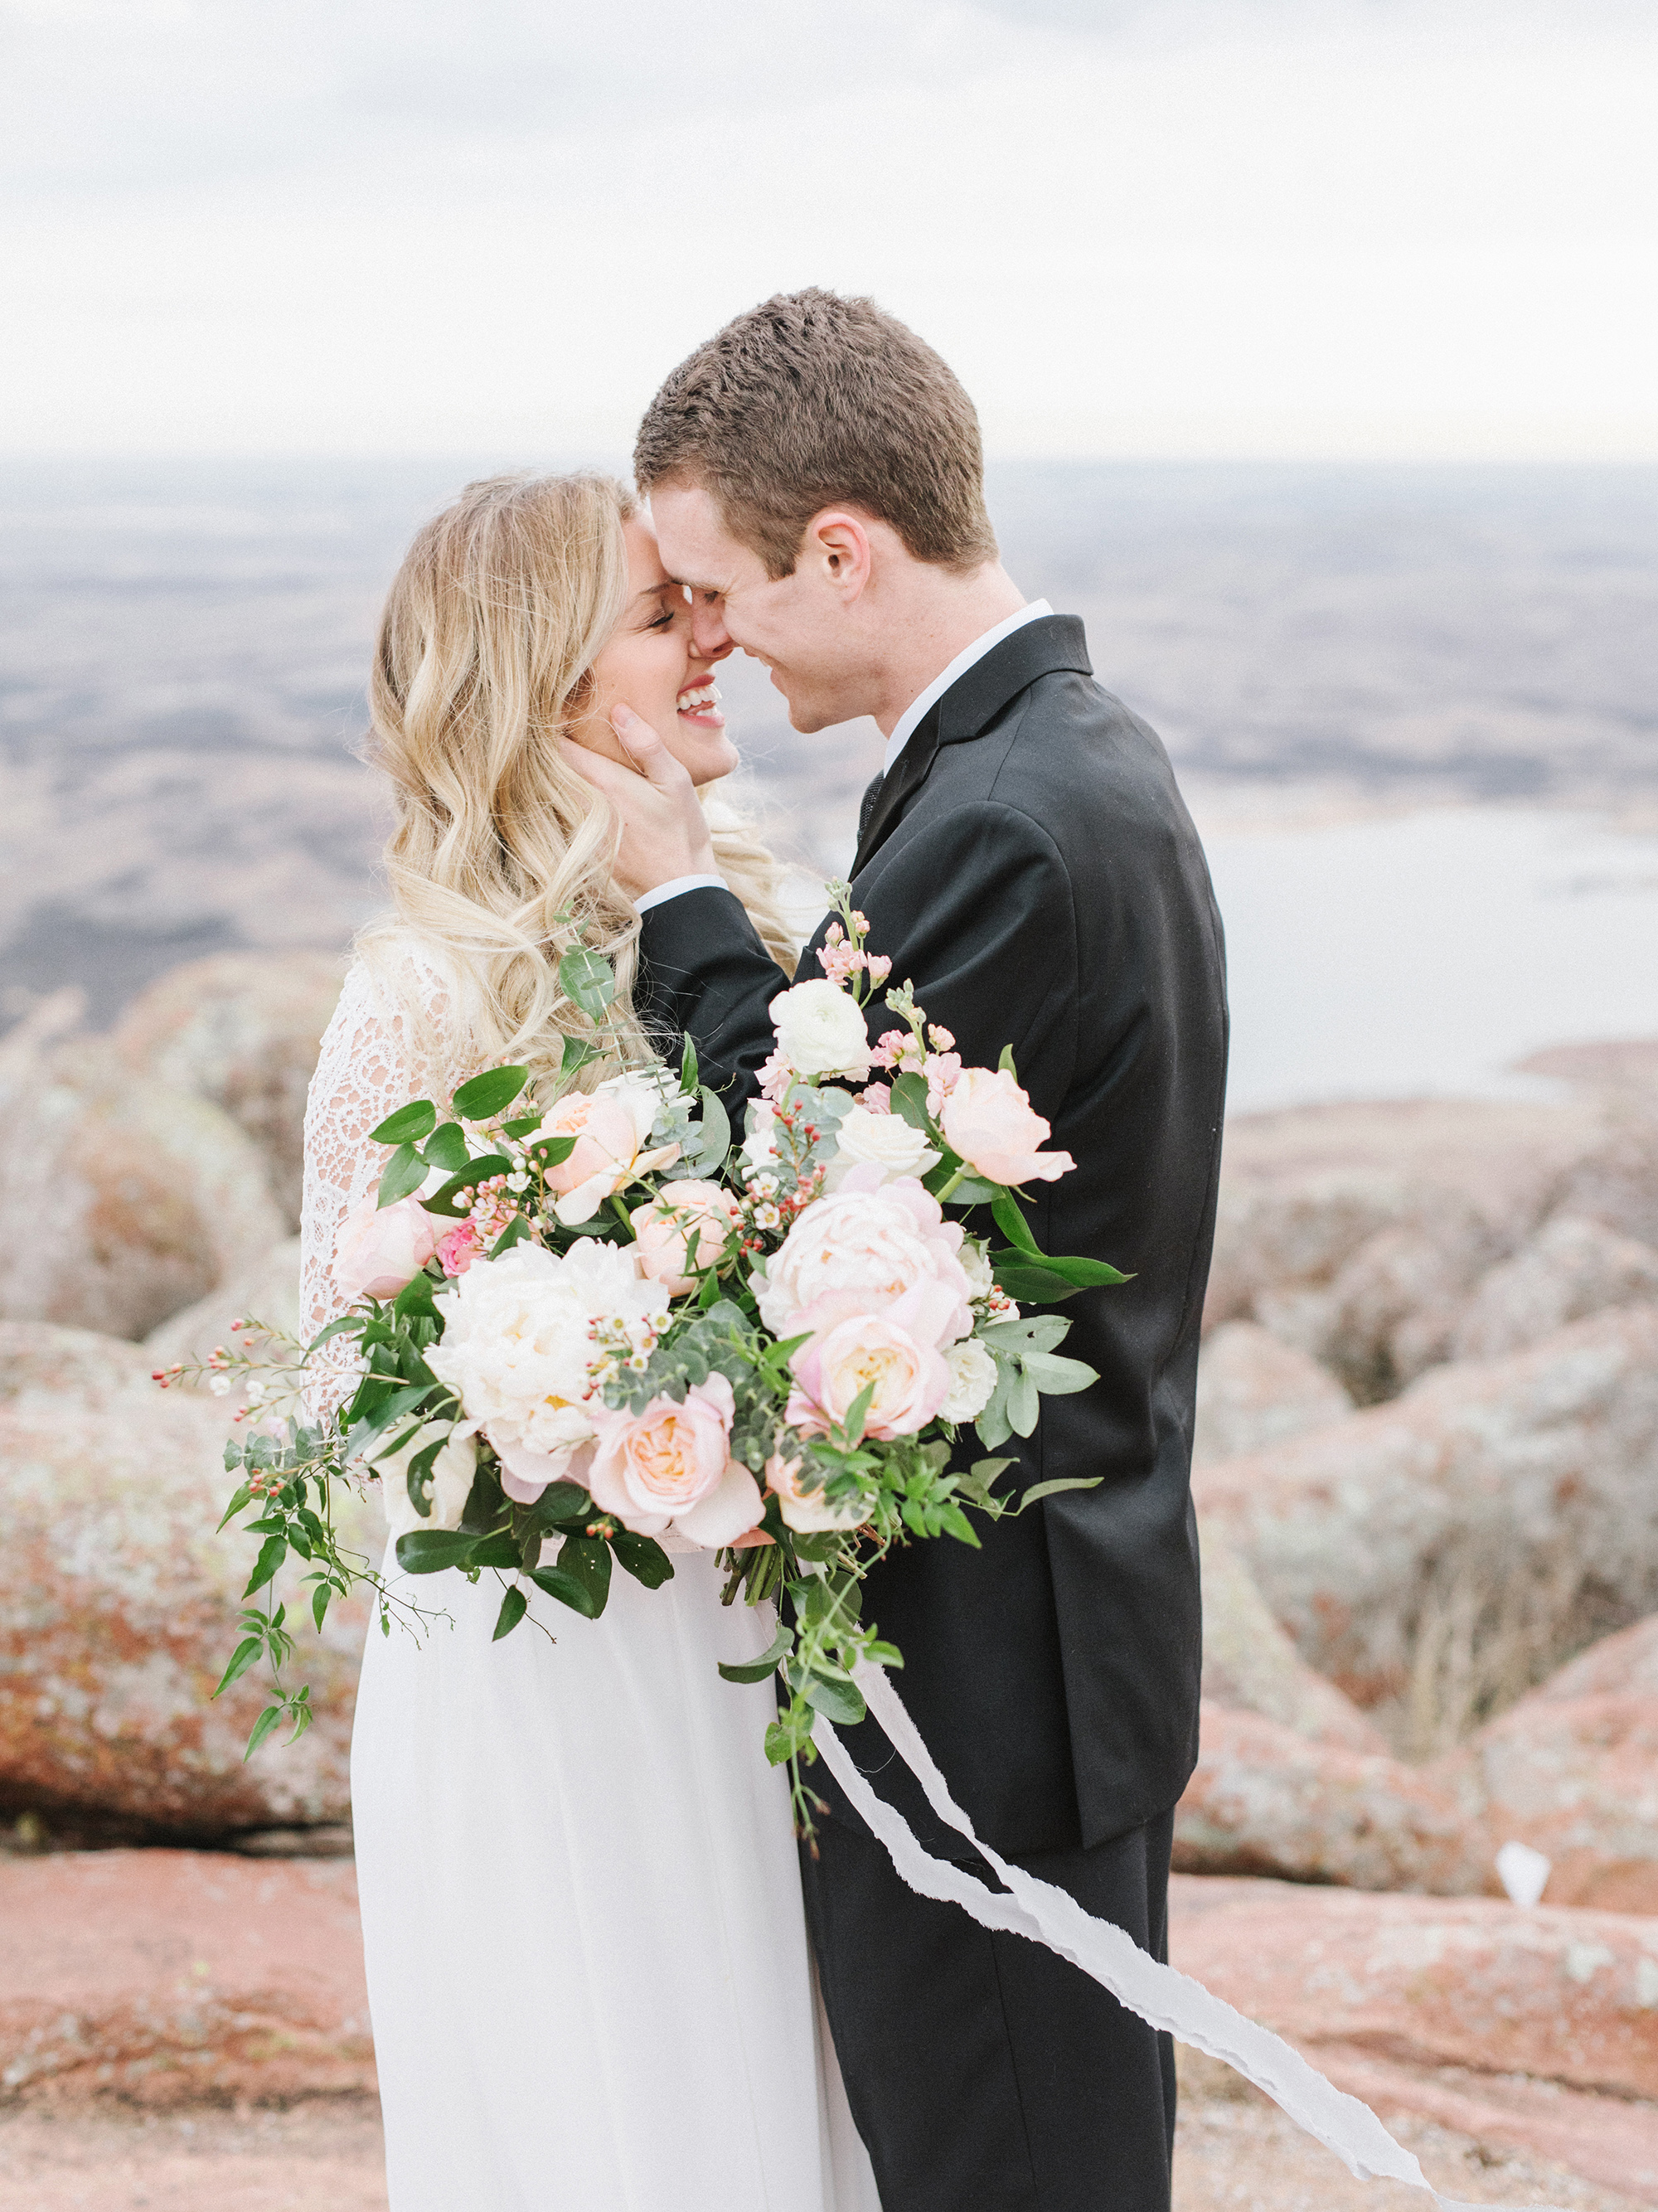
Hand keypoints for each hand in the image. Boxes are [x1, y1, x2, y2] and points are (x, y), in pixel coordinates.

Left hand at [566, 705, 716, 898]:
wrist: (677, 893)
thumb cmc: (681, 834)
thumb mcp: (675, 783)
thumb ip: (646, 744)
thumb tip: (618, 709)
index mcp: (602, 782)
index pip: (556, 745)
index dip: (551, 725)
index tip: (553, 713)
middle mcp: (580, 805)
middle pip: (546, 769)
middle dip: (547, 751)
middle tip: (550, 733)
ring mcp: (574, 831)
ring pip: (548, 796)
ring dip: (550, 780)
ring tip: (555, 765)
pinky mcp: (575, 852)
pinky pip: (556, 822)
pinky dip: (557, 807)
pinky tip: (570, 802)